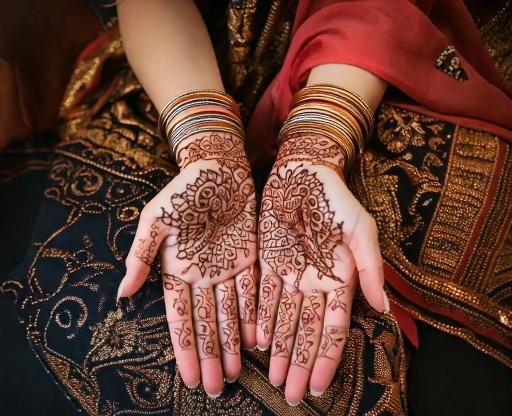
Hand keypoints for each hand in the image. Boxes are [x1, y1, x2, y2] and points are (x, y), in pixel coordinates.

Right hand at [118, 132, 258, 396]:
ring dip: (230, 345)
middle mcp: (202, 276)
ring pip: (229, 315)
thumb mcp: (154, 221)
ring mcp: (226, 270)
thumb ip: (140, 257)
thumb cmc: (182, 192)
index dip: (185, 349)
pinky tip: (255, 341)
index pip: (180, 319)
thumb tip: (122, 294)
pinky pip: (251, 294)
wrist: (218, 168)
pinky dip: (252, 317)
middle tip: (217, 389)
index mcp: (176, 271)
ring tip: (234, 375)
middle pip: (206, 325)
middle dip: (210, 357)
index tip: (189, 379)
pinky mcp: (248, 259)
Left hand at [256, 134, 387, 404]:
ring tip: (275, 379)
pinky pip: (264, 298)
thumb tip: (384, 309)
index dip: (328, 358)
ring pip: (285, 321)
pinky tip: (259, 343)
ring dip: (281, 350)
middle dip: (301, 364)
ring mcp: (291, 274)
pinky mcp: (268, 262)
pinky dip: (262, 320)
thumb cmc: (336, 199)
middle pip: (307, 333)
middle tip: (292, 396)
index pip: (333, 328)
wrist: (303, 172)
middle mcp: (315, 284)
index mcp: (340, 280)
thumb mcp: (361, 231)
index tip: (321, 387)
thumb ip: (372, 269)